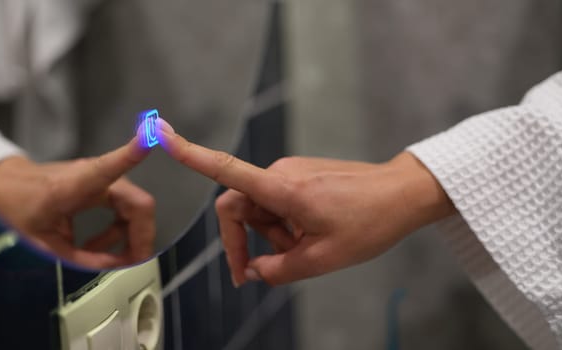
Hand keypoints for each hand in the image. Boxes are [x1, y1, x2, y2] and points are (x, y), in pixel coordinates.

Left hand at [0, 136, 154, 268]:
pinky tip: (99, 246)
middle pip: (138, 205)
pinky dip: (120, 232)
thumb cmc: (20, 205)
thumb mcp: (45, 243)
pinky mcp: (104, 186)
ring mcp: (103, 180)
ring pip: (136, 210)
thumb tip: (114, 267)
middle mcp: (95, 177)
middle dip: (142, 236)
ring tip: (112, 259)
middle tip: (136, 261)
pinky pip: (125, 211)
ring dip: (130, 237)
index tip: (149, 140)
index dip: (132, 155)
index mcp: (74, 186)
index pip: (110, 168)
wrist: (8, 185)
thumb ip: (81, 259)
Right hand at [158, 121, 455, 285]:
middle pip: (239, 207)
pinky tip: (311, 236)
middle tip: (266, 270)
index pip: (226, 170)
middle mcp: (281, 174)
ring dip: (272, 236)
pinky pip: (278, 203)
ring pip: (261, 210)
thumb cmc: (369, 222)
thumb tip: (255, 271)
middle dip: (247, 241)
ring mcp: (292, 173)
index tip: (160, 135)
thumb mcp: (322, 259)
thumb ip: (279, 269)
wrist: (402, 194)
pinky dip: (284, 225)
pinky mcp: (301, 176)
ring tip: (307, 249)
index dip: (190, 154)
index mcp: (283, 189)